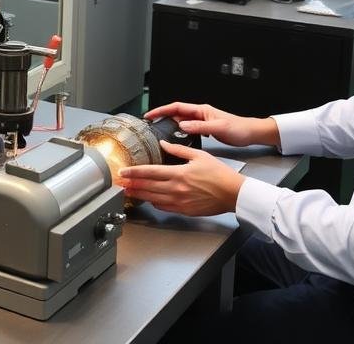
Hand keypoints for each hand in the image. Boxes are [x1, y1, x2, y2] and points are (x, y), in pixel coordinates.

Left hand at [117, 141, 244, 216]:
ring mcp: (179, 202)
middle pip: (147, 186)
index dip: (134, 172)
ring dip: (139, 195)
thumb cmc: (220, 174)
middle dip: (131, 184)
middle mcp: (176, 189)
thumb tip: (163, 143)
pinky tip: (148, 199)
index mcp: (178, 174)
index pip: (150, 172)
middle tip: (119, 183)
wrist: (233, 194)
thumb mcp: (199, 156)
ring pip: (152, 199)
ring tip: (128, 192)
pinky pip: (164, 207)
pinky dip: (154, 203)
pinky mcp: (184, 210)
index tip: (123, 171)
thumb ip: (178, 150)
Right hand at [146, 102, 279, 147]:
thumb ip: (201, 127)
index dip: (162, 110)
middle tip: (150, 126)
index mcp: (201, 110)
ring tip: (159, 134)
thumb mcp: (219, 128)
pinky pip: (188, 130)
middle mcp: (200, 114)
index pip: (176, 107)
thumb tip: (183, 126)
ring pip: (181, 122)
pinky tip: (177, 141)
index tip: (150, 115)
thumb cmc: (239, 128)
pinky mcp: (205, 130)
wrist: (251, 133)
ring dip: (170, 126)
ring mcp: (202, 122)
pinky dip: (180, 134)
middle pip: (176, 114)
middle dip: (162, 118)